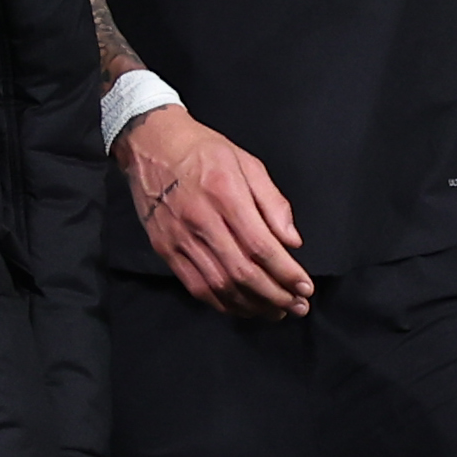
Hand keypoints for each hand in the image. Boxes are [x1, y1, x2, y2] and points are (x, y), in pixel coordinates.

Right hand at [116, 105, 309, 318]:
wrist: (151, 145)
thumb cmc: (203, 151)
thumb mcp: (247, 162)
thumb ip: (272, 202)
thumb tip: (291, 241)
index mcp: (225, 194)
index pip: (261, 246)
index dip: (286, 272)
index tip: (305, 286)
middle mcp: (201, 220)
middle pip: (243, 272)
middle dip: (275, 295)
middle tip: (299, 306)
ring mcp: (180, 238)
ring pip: (220, 286)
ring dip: (252, 305)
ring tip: (276, 311)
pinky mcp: (166, 249)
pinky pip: (196, 287)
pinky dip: (223, 303)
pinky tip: (243, 307)